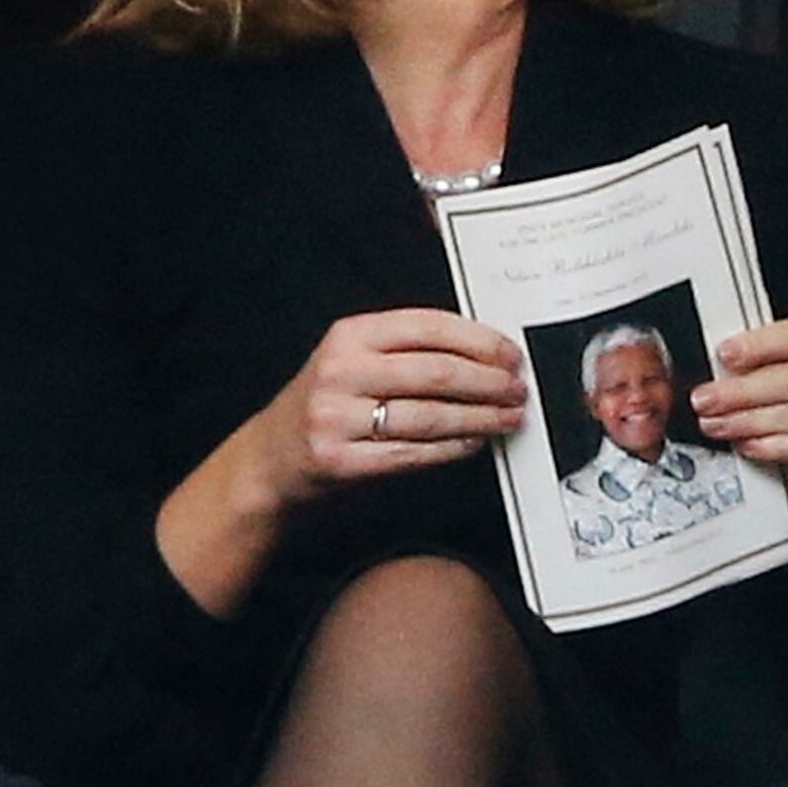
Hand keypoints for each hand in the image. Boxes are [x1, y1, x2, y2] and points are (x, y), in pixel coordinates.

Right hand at [258, 308, 527, 506]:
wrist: (269, 459)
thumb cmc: (328, 405)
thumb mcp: (354, 361)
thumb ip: (408, 351)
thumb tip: (486, 354)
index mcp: (349, 335)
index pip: (428, 326)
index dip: (480, 341)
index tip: (512, 354)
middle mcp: (340, 371)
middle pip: (435, 373)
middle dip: (488, 382)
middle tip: (518, 389)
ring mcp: (336, 417)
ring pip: (429, 415)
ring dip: (480, 418)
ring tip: (508, 417)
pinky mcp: (340, 460)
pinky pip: (413, 453)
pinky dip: (453, 448)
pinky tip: (475, 442)